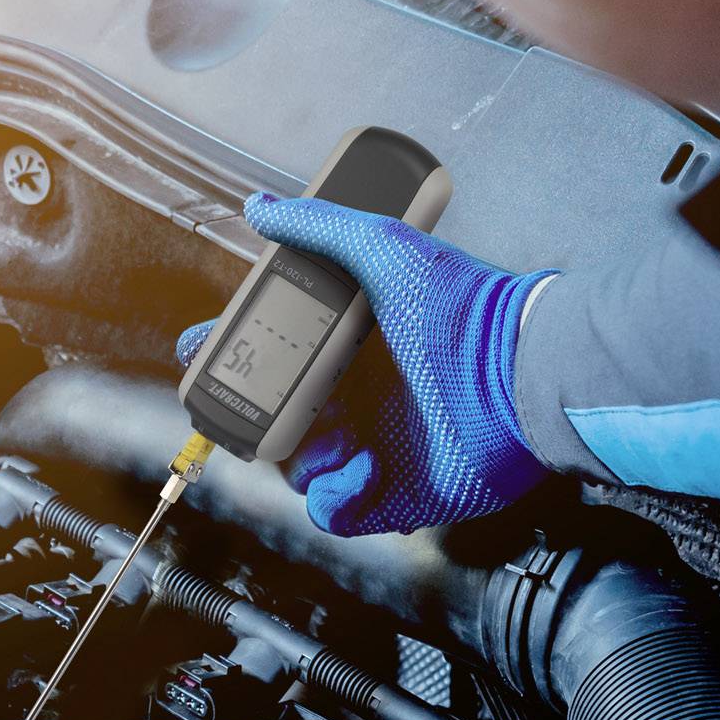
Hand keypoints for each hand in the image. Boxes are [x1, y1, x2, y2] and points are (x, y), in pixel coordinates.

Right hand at [179, 193, 553, 535]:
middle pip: (273, 420)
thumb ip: (318, 228)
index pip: (270, 356)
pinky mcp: (391, 496)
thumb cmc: (460, 308)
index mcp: (349, 348)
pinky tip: (363, 466)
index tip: (202, 349)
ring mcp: (372, 449)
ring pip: (296, 470)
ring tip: (337, 437)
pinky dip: (335, 496)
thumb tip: (259, 206)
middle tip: (254, 406)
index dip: (229, 356)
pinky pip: (332, 512)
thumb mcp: (383, 248)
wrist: (518, 376)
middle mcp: (356, 399)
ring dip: (302, 456)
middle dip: (252, 417)